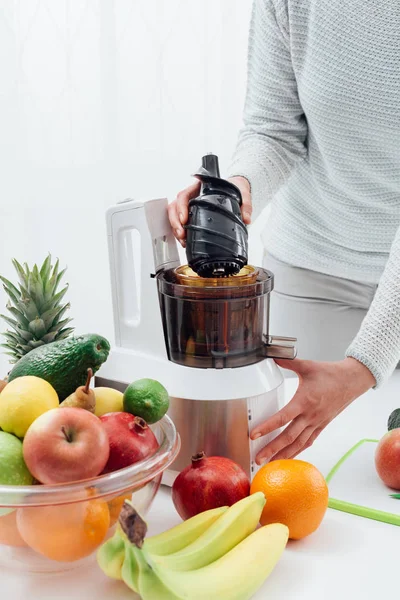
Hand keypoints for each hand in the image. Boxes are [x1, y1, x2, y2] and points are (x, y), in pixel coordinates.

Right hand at [168, 176, 251, 245]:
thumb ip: (246, 205)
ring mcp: (190, 205)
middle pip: (175, 206)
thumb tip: (246, 219)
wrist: (237, 189)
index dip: (181, 207)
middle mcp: (192, 195)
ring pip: (175, 215)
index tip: (184, 218)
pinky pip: (181, 222)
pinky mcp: (192, 214)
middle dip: (175, 222)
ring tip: (183, 240)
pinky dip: (181, 231)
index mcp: (200, 187)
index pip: (184, 195)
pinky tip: (185, 241)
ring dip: (176, 228)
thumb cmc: (235, 188)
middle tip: (182, 234)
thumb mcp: (243, 193)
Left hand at [251, 357, 375, 464]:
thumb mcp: (307, 365)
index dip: (267, 427)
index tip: (254, 435)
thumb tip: (271, 355)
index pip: (282, 418)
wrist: (351, 381)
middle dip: (272, 450)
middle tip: (257, 458)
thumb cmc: (330, 374)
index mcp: (304, 401)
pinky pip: (308, 442)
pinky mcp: (321, 425)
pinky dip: (297, 451)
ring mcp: (316, 423)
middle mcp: (310, 416)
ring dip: (283, 455)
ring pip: (298, 444)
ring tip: (269, 464)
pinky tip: (288, 457)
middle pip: (288, 437)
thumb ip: (287, 361)